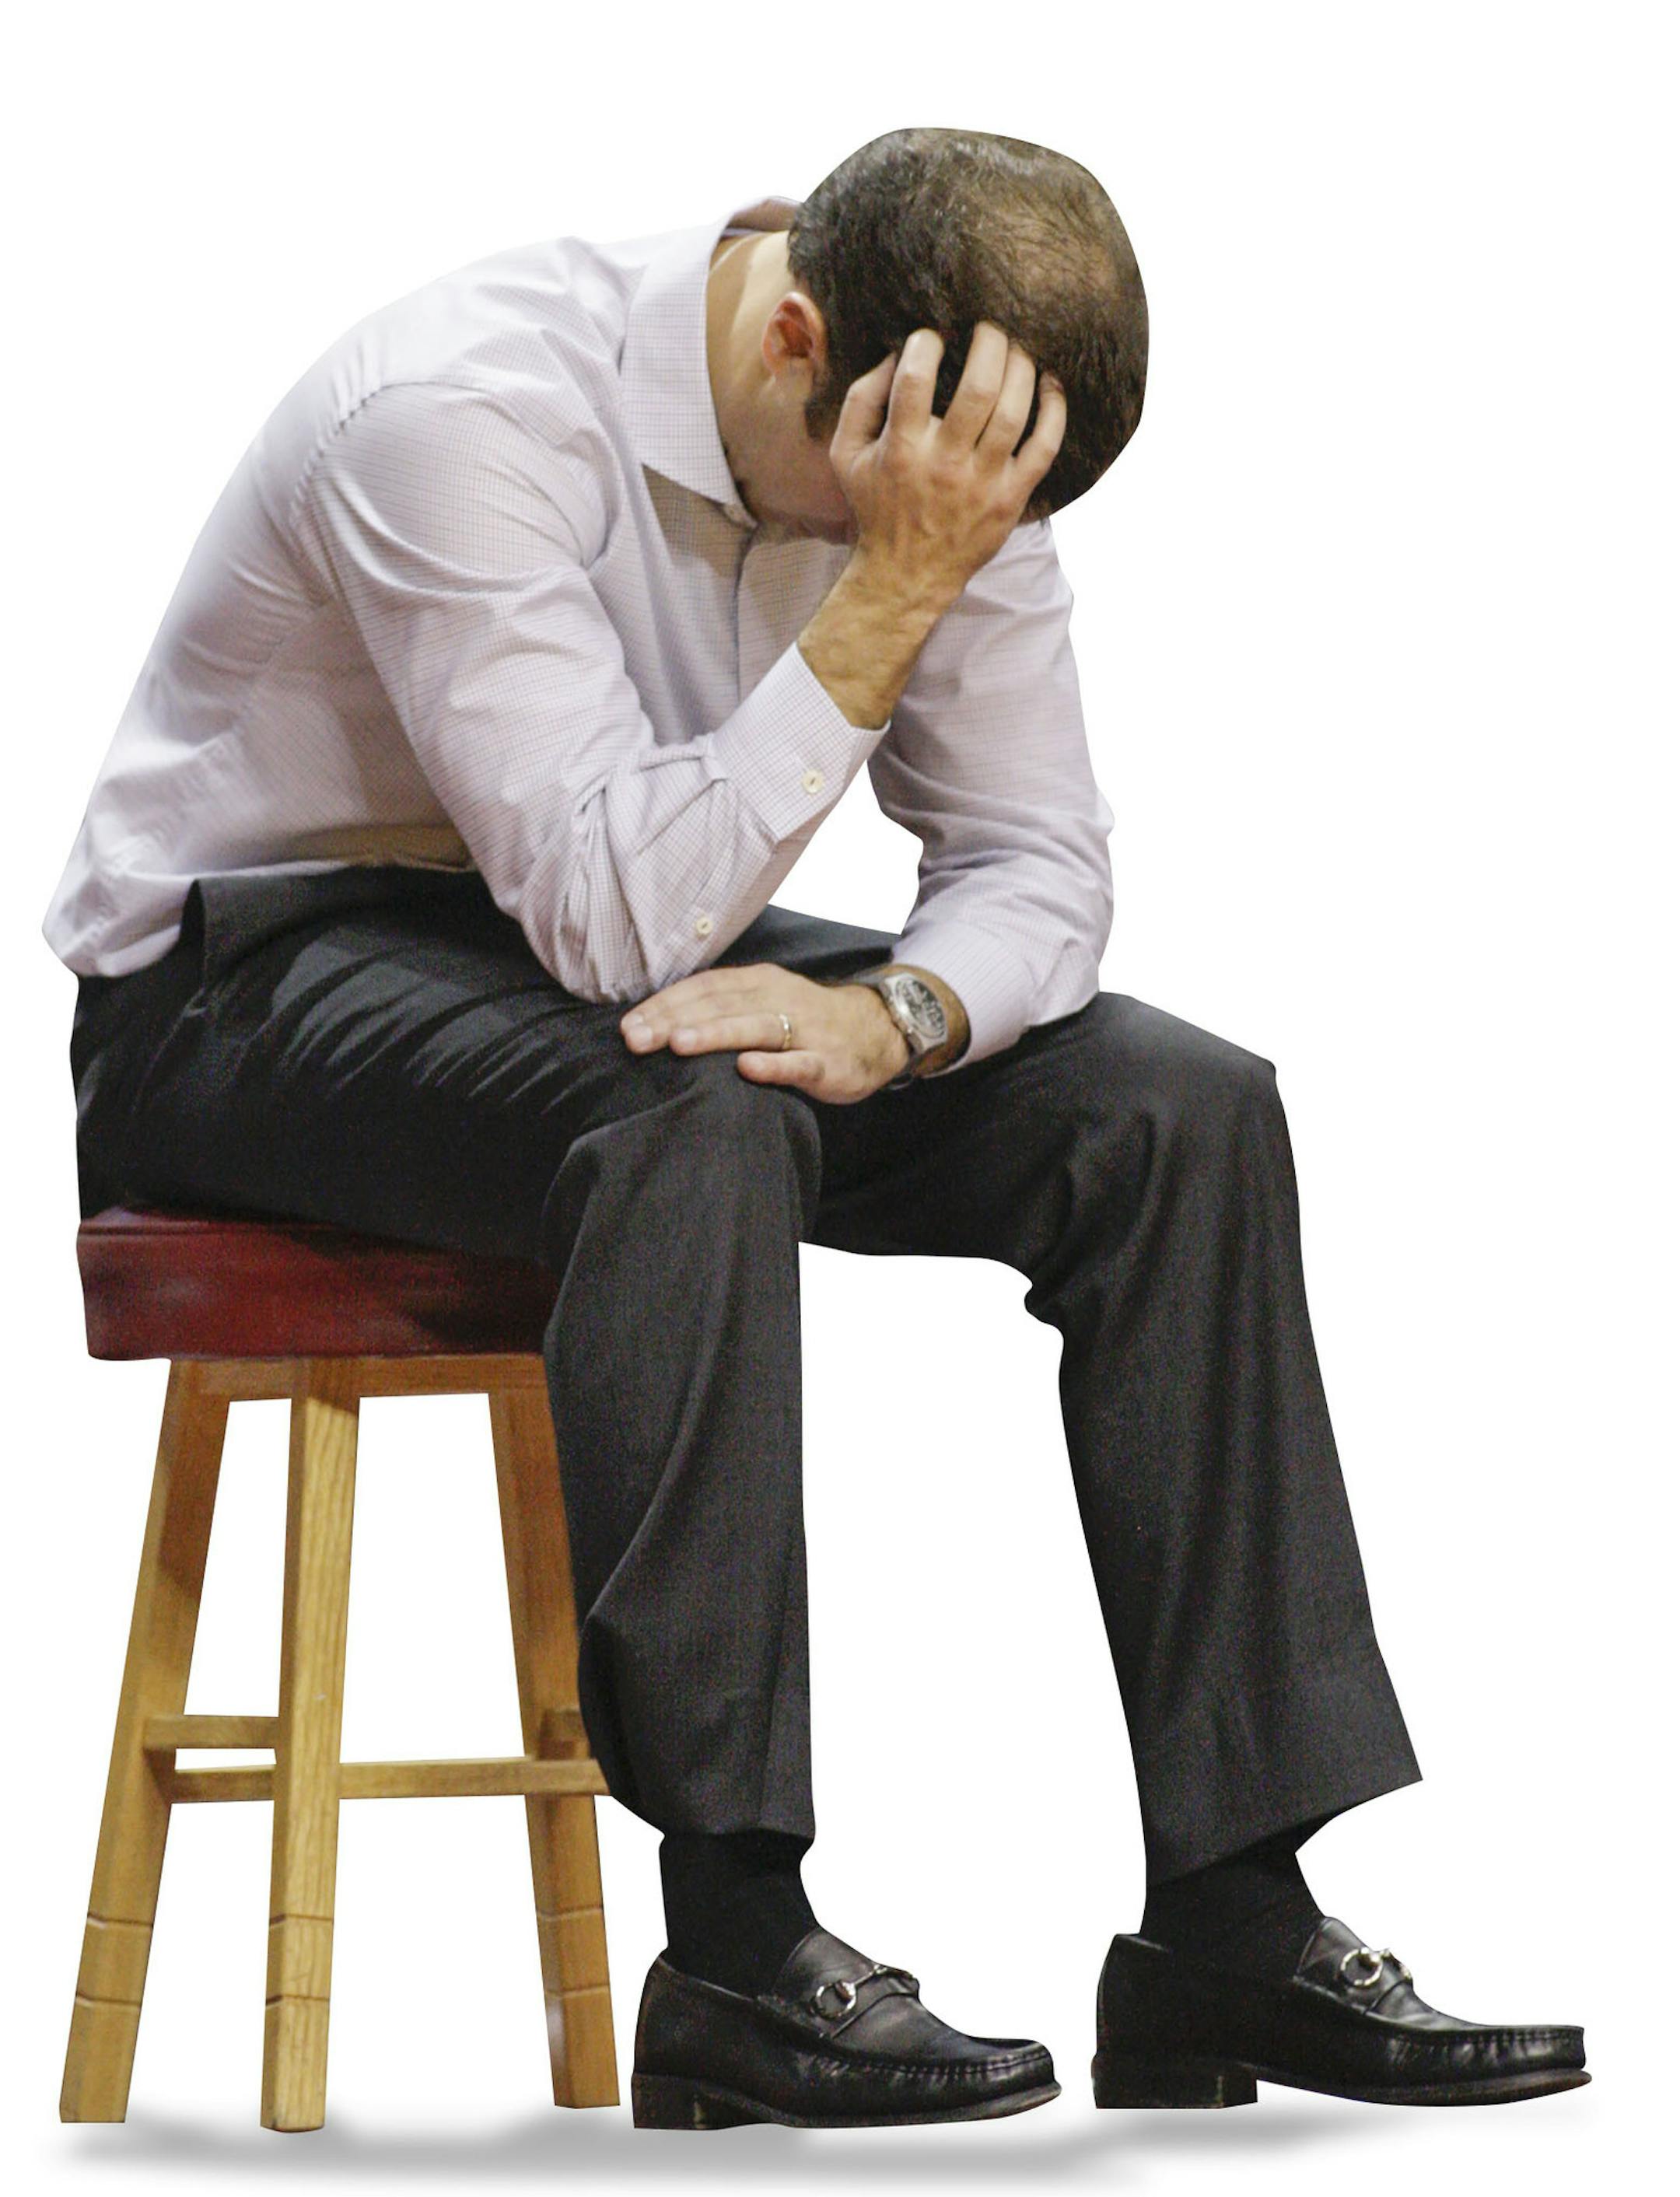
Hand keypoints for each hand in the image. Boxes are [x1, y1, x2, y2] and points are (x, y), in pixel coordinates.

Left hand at [620, 964, 909, 1103]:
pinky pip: (799, 1063)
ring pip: (755, 1028)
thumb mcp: (764, 1002)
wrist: (877, 1030)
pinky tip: (747, 1068)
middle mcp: (778, 999)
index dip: (665, 1005)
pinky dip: (774, 1065)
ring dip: (715, 1034)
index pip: (703, 988)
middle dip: (674, 1021)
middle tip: (635, 1038)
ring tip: (677, 1044)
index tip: (628, 1024)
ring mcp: (804, 1030)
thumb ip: (722, 1008)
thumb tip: (660, 1024)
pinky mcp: (828, 1062)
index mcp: (758, 983)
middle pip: (720, 1006)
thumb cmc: (806, 1021)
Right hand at [828, 322, 1066, 610]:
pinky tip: (1050, 385)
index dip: (927, 344)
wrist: (906, 575)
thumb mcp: (845, 456)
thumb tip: (893, 354)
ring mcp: (982, 483)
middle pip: (978, 388)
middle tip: (991, 326)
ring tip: (1018, 348)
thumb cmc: (876, 508)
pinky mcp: (1010, 499)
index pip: (915, 379)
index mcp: (901, 449)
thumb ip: (860, 401)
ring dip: (1022, 368)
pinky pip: (1044, 447)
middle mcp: (944, 464)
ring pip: (1014, 412)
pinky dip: (1055, 411)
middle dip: (990, 343)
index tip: (933, 337)